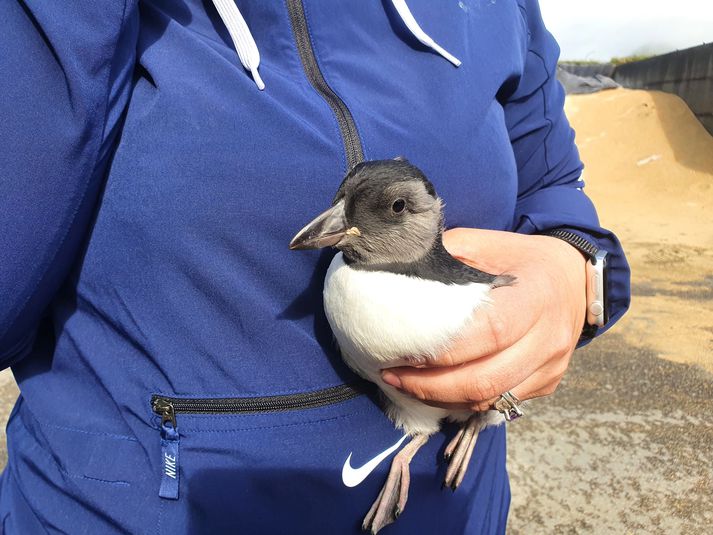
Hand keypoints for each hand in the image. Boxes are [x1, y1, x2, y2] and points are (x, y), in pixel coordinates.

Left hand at [380, 228, 586, 411]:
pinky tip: (436, 390)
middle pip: (485, 379)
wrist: (573, 279)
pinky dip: (463, 401)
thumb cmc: (521, 260)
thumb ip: (448, 254)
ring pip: (490, 399)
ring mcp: (551, 366)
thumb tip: (400, 270)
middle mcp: (548, 338)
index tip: (402, 351)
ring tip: (404, 385)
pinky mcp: (547, 383)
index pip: (489, 333)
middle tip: (391, 375)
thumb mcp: (486, 243)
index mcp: (535, 297)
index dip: (442, 350)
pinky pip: (499, 404)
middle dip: (430, 385)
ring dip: (441, 398)